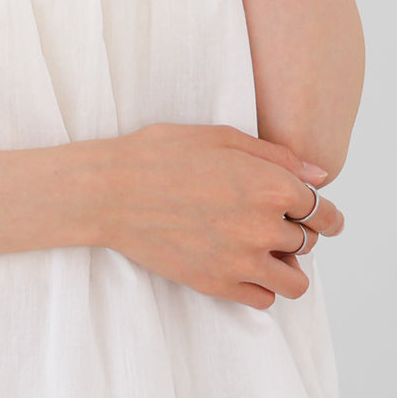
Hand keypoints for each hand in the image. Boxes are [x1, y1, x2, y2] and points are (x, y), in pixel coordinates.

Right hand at [98, 122, 343, 308]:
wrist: (110, 190)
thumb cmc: (159, 154)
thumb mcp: (219, 137)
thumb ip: (275, 155)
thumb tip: (318, 177)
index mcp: (270, 185)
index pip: (324, 211)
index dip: (322, 210)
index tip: (314, 212)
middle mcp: (263, 227)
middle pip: (309, 242)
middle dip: (296, 229)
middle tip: (266, 216)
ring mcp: (242, 260)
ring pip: (295, 281)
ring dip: (286, 265)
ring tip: (260, 247)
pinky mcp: (219, 284)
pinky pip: (264, 299)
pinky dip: (260, 284)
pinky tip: (240, 262)